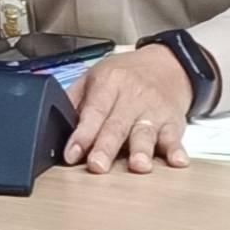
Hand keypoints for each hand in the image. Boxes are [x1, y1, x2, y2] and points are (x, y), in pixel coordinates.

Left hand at [64, 46, 192, 174]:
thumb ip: (75, 99)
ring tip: (137, 166)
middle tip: (97, 166)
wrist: (166, 64)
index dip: (82, 133)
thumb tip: (53, 123)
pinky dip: (176, 150)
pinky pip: (175, 137)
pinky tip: (177, 161)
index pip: (93, 110)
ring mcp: (153, 110)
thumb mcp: (95, 76)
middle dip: (106, 146)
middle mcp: (132, 96)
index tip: (71, 153)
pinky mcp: (173, 122)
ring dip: (141, 150)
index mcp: (109, 83)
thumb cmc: (125, 74)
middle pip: (117, 125)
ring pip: (145, 132)